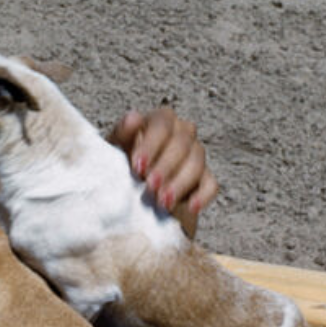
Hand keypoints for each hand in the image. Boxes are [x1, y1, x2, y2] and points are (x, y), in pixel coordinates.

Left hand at [109, 107, 220, 232]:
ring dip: (180, 183)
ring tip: (163, 202)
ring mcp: (195, 156)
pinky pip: (211, 185)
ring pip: (197, 162)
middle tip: (150, 186)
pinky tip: (190, 208)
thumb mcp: (115, 149)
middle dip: (166, 166)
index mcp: (159, 121)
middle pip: (183, 143)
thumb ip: (122, 133)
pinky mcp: (204, 180)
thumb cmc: (120, 164)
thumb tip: (133, 118)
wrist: (130, 193)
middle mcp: (182, 133)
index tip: (138, 167)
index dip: (151, 145)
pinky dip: (203, 196)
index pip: (162, 124)